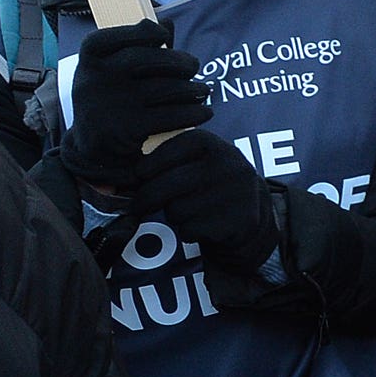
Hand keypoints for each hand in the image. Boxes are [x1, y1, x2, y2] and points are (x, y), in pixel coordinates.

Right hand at [60, 19, 208, 195]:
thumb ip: (137, 47)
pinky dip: (193, 112)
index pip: (114, 36)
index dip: (143, 32)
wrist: (95, 152)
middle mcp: (94, 80)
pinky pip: (170, 116)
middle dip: (178, 61)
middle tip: (194, 66)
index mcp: (89, 61)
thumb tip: (166, 21)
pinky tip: (203, 111)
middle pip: (146, 58)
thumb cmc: (111, 100)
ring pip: (164, 88)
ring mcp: (110, 106)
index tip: (163, 34)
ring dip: (192, 89)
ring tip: (203, 91)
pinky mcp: (127, 131)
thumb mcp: (112, 73)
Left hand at [131, 128, 276, 273]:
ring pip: (177, 210)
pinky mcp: (237, 219)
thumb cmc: (211, 186)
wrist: (251, 214)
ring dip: (174, 216)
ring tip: (187, 212)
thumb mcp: (199, 162)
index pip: (169, 150)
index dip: (148, 166)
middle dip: (147, 198)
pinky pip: (191, 229)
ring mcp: (235, 192)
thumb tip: (124, 176)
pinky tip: (201, 226)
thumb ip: (170, 161)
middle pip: (167, 184)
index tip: (140, 176)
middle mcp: (226, 164)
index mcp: (213, 144)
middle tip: (139, 205)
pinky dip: (189, 232)